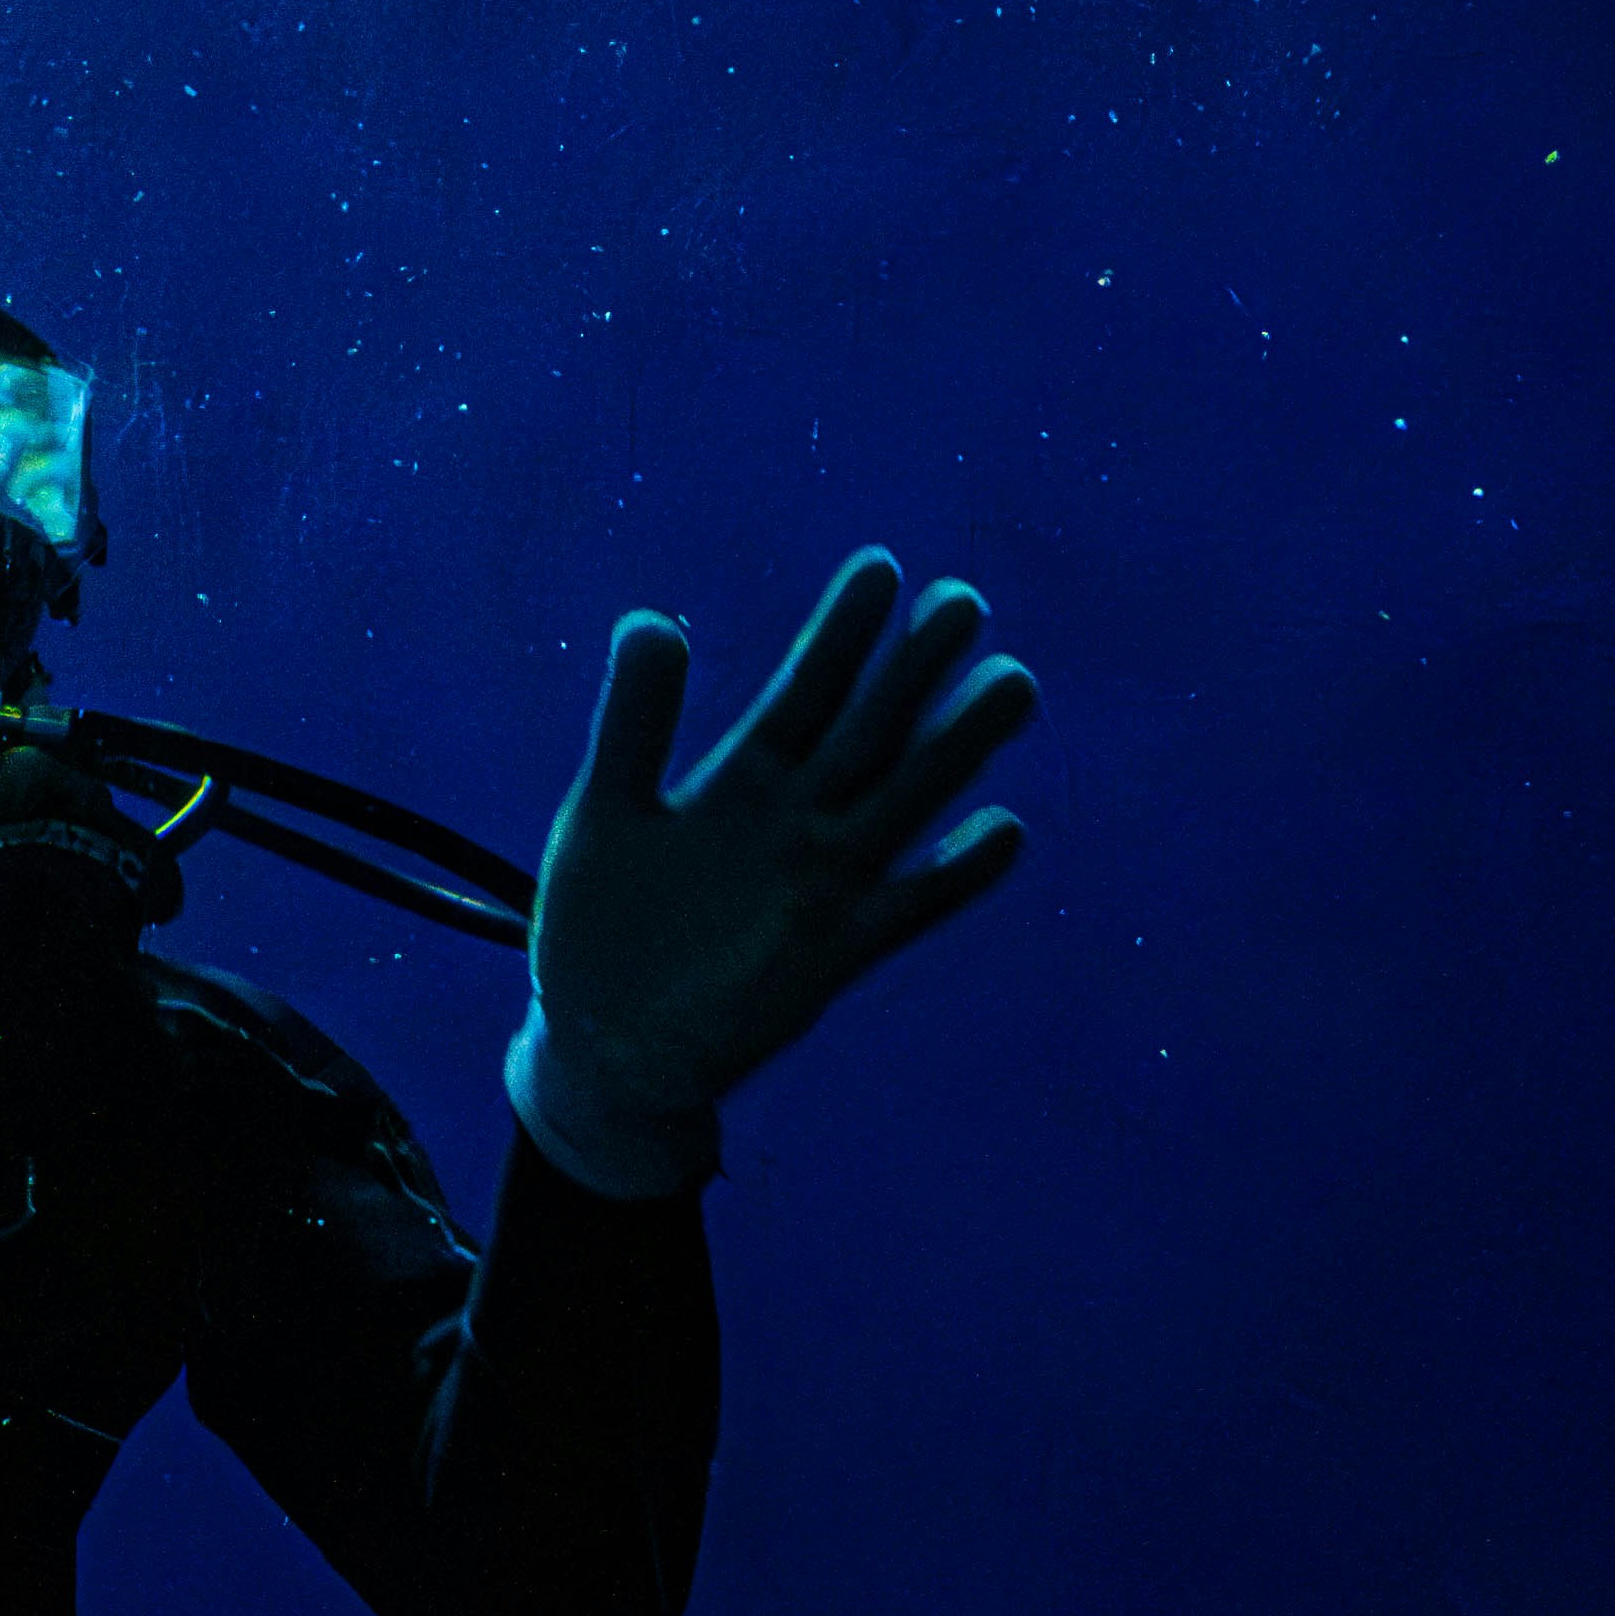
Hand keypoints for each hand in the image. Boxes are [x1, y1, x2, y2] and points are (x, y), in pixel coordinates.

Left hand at [507, 551, 1036, 1199]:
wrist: (607, 1049)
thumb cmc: (601, 926)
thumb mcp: (602, 810)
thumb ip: (632, 721)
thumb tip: (653, 618)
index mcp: (741, 777)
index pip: (805, 688)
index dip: (841, 631)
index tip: (882, 566)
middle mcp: (796, 821)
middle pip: (868, 731)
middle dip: (916, 668)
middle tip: (967, 598)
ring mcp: (822, 887)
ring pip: (902, 802)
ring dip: (956, 748)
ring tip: (1013, 682)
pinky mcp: (833, 957)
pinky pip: (906, 911)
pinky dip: (955, 876)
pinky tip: (1004, 832)